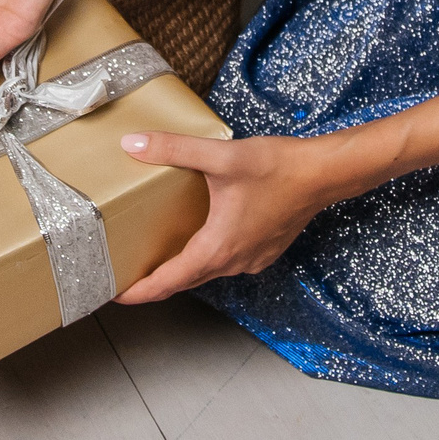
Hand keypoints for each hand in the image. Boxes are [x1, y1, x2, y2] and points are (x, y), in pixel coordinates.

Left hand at [110, 131, 335, 303]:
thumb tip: (132, 144)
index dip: (138, 291)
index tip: (114, 295)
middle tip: (125, 275)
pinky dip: (205, 257)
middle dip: (154, 282)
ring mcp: (251, 259)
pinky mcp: (263, 251)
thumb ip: (173, 149)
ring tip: (155, 256)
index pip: (168, 282)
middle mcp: (234, 262)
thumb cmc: (277, 168)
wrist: (323, 174)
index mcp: (217, 248)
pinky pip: (226, 261)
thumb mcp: (220, 155)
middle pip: (184, 281)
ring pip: (206, 271)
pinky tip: (199, 235)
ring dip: (180, 269)